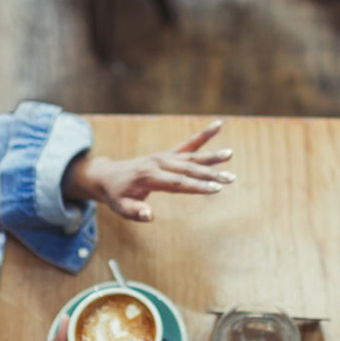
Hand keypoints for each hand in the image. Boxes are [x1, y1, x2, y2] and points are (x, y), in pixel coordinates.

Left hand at [66, 119, 234, 220]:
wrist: (108, 175)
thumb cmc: (116, 195)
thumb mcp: (120, 207)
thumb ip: (134, 211)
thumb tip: (149, 215)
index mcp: (149, 176)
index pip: (178, 183)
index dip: (197, 186)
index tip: (215, 189)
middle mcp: (159, 163)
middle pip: (189, 169)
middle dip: (211, 175)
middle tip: (231, 179)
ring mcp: (164, 156)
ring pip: (192, 156)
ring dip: (212, 157)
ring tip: (230, 154)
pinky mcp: (168, 154)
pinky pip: (189, 144)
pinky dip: (204, 135)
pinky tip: (219, 125)